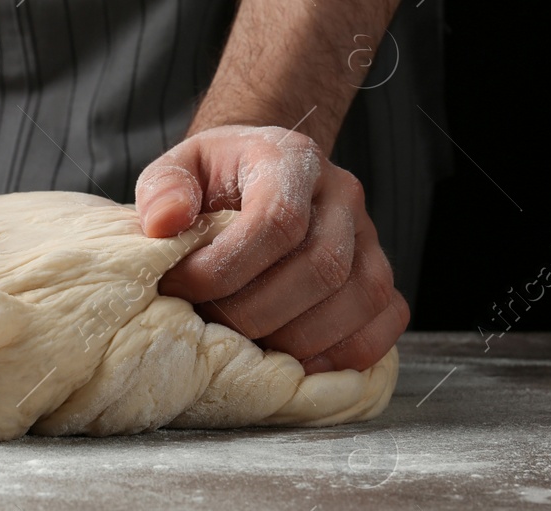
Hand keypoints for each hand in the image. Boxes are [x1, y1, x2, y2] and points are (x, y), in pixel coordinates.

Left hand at [135, 125, 407, 373]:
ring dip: (296, 339)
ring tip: (244, 347)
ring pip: (359, 298)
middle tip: (207, 325)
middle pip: (321, 268)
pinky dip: (346, 352)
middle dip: (254, 313)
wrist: (258, 171)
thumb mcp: (178, 167)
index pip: (278, 221)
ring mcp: (369, 236)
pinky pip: (388, 319)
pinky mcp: (380, 272)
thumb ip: (163, 190)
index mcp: (291, 159)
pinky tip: (297, 364)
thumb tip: (163, 224)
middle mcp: (342, 194)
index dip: (225, 268)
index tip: (179, 287)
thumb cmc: (214, 177)